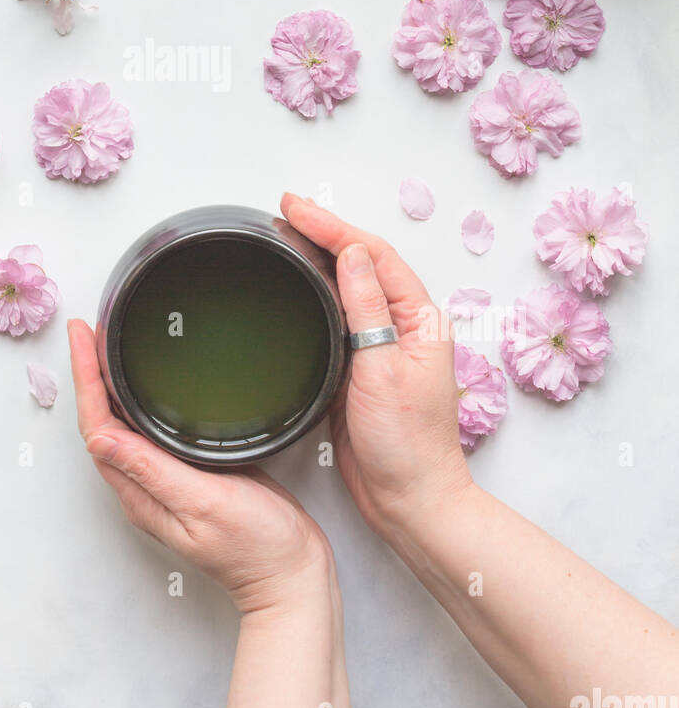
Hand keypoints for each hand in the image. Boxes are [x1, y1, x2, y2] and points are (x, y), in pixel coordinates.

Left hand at [67, 317, 332, 614]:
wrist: (293, 573)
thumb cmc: (255, 548)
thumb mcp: (203, 503)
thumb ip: (152, 470)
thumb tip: (100, 438)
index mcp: (140, 493)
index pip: (97, 426)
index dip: (86, 378)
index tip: (82, 336)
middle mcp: (145, 488)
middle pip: (102, 422)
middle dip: (90, 374)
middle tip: (89, 331)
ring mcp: (166, 482)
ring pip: (124, 425)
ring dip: (110, 385)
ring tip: (106, 346)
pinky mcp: (190, 476)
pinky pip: (151, 431)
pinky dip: (140, 400)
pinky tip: (148, 386)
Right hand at [281, 193, 472, 537]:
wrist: (408, 500)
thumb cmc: (406, 446)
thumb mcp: (383, 369)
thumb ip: (368, 309)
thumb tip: (353, 253)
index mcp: (420, 321)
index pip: (374, 256)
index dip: (333, 226)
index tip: (297, 207)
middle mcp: (405, 327)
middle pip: (364, 263)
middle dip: (325, 231)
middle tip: (286, 209)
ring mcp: (383, 347)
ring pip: (350, 287)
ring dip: (320, 257)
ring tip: (287, 234)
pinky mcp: (361, 368)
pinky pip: (339, 317)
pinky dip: (317, 293)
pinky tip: (297, 286)